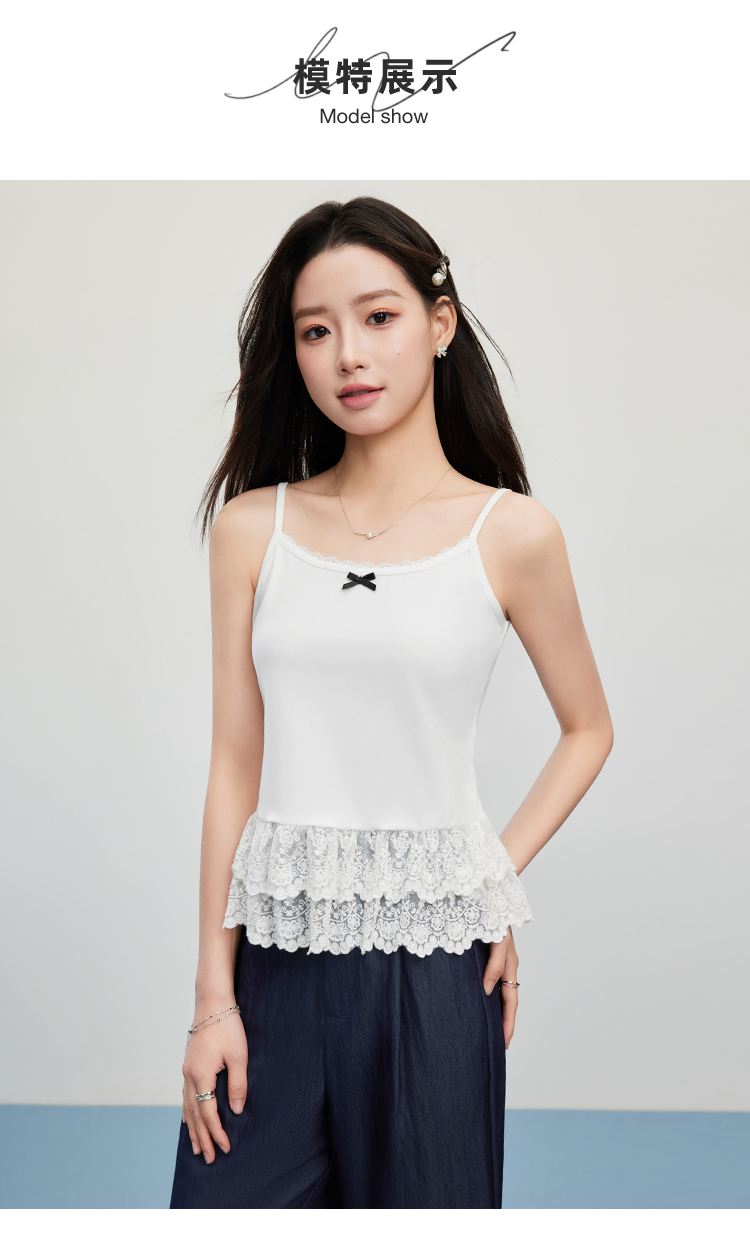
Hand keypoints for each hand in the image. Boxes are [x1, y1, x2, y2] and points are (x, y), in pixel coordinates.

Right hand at [181, 1009, 247, 1162]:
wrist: (212, 1003)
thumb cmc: (227, 1027)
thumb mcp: (238, 1055)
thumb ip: (237, 1084)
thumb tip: (236, 1110)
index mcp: (200, 1075)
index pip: (208, 1112)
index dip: (217, 1132)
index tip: (225, 1148)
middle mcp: (189, 1076)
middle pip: (195, 1114)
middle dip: (203, 1137)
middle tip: (210, 1158)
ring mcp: (186, 1071)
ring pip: (187, 1107)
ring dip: (193, 1129)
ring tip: (197, 1147)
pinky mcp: (189, 1065)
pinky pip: (185, 1096)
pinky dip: (187, 1112)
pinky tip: (187, 1120)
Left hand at [482, 928, 519, 1048]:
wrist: (489, 895)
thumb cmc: (496, 916)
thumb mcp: (498, 942)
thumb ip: (495, 966)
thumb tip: (487, 991)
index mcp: (511, 966)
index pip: (510, 1003)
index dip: (508, 1024)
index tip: (504, 1044)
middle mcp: (504, 967)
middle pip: (505, 1002)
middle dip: (502, 1024)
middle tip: (496, 1045)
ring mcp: (495, 962)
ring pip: (496, 993)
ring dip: (493, 1011)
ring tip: (484, 1029)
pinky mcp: (483, 957)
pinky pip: (486, 981)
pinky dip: (483, 996)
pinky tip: (474, 1001)